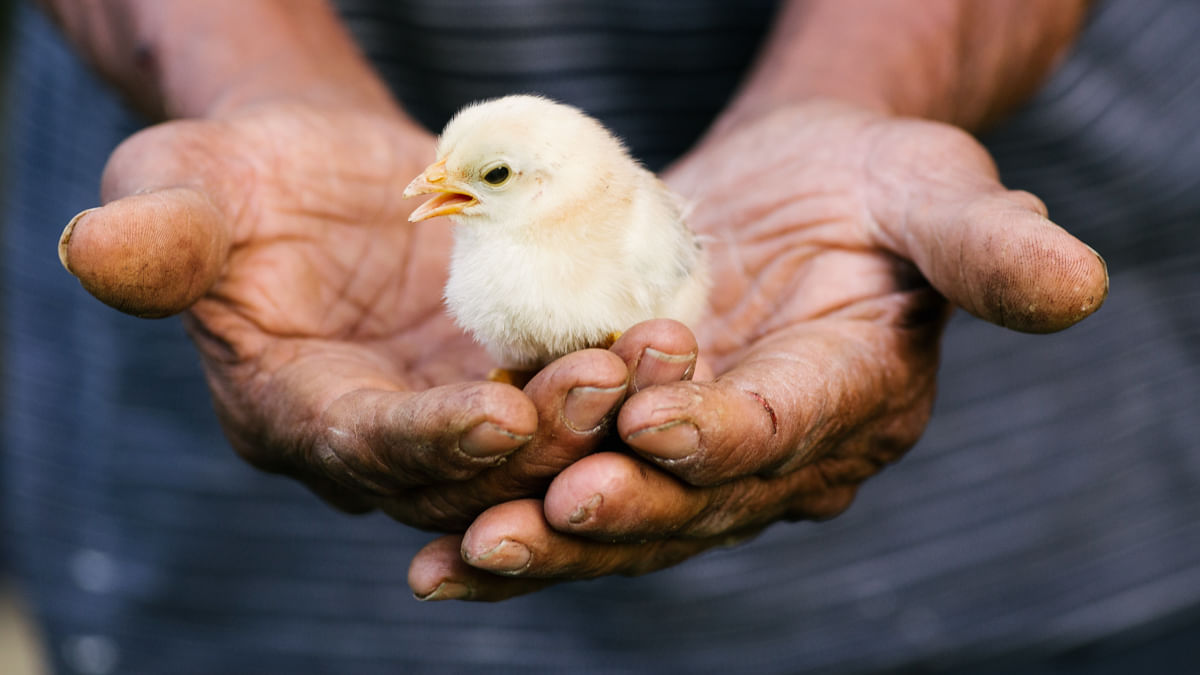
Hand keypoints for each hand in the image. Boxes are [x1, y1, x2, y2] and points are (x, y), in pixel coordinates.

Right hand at [58, 99, 701, 528]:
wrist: (318, 176)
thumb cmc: (239, 179)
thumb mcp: (186, 189)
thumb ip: (160, 234)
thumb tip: (93, 247)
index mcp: (294, 416)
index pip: (363, 449)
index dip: (427, 440)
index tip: (497, 415)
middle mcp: (380, 442)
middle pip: (468, 469)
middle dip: (542, 435)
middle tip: (614, 381)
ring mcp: (451, 417)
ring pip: (535, 442)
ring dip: (602, 411)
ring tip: (662, 352)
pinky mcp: (505, 379)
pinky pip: (567, 392)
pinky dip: (617, 375)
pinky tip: (669, 334)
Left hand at [407, 100, 1106, 599]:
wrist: (797, 187)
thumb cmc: (874, 181)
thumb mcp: (932, 192)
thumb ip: (985, 246)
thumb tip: (1079, 286)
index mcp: (857, 400)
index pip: (789, 430)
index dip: (724, 431)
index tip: (652, 420)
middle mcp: (782, 455)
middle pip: (695, 501)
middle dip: (617, 513)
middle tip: (534, 520)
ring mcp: (705, 460)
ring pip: (627, 520)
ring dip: (546, 545)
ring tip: (460, 558)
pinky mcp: (637, 447)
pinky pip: (575, 491)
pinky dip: (513, 520)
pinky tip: (440, 548)